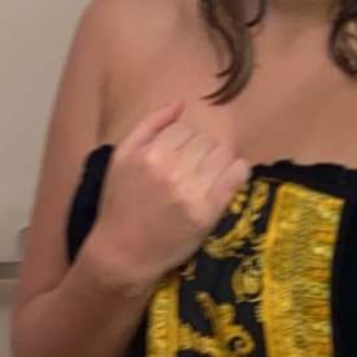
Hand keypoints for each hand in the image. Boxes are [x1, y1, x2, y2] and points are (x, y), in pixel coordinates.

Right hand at [86, 103, 250, 291]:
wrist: (123, 253)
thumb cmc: (119, 204)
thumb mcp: (121, 157)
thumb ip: (149, 126)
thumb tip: (180, 104)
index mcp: (150, 154)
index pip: (184, 129)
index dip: (183, 140)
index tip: (179, 155)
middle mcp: (172, 170)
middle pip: (205, 141)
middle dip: (200, 150)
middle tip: (192, 167)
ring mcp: (192, 192)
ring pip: (221, 154)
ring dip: (217, 160)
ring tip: (205, 175)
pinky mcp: (208, 212)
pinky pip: (236, 175)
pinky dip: (237, 170)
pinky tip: (229, 176)